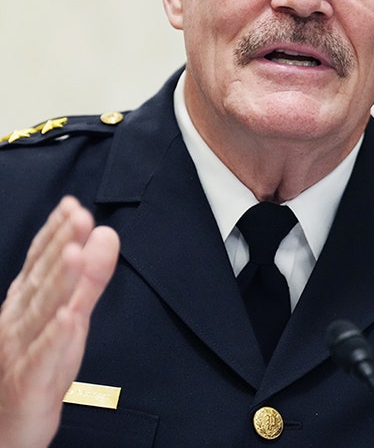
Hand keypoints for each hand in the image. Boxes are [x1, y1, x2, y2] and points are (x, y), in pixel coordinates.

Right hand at [0, 196, 119, 447]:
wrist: (5, 429)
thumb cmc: (36, 368)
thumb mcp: (66, 318)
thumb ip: (88, 279)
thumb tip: (105, 234)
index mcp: (23, 307)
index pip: (38, 264)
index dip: (54, 234)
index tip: (73, 205)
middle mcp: (16, 324)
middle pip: (40, 281)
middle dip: (58, 246)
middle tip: (78, 215)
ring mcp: (19, 353)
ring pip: (40, 313)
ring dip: (57, 282)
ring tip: (74, 252)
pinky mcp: (29, 383)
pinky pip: (41, 358)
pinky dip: (53, 337)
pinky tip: (67, 318)